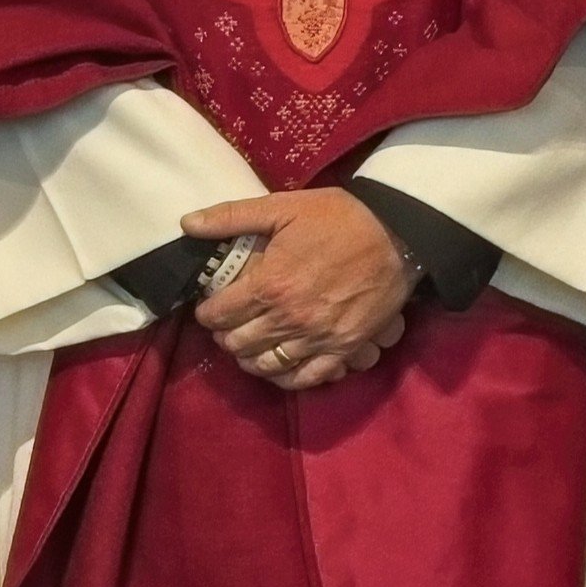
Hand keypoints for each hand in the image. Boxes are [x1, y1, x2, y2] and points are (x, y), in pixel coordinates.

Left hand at [183, 189, 413, 390]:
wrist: (398, 235)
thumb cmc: (339, 219)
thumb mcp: (283, 207)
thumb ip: (232, 216)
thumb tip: (187, 223)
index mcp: (269, 285)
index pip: (219, 315)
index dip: (207, 313)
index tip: (209, 307)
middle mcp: (289, 319)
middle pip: (238, 344)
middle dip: (225, 335)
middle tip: (227, 325)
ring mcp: (317, 339)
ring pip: (266, 365)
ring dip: (250, 358)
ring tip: (249, 345)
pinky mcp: (342, 350)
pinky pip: (305, 378)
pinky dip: (285, 377)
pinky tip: (279, 366)